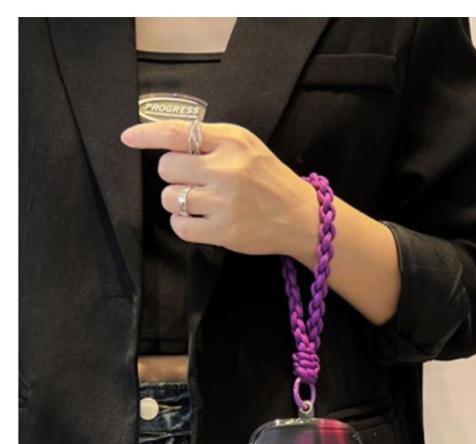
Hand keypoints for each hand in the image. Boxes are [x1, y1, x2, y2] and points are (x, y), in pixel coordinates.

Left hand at [120, 120, 317, 261]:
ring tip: (198, 202)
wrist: (300, 216)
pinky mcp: (224, 231)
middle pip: (167, 168)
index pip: (177, 133)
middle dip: (172, 174)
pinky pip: (180, 226)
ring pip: (169, 198)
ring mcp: (225, 203)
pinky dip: (182, 223)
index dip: (146, 135)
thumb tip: (162, 141)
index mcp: (231, 141)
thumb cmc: (267, 178)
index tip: (127, 138)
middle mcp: (227, 170)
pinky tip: (196, 220)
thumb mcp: (245, 145)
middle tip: (191, 180)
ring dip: (176, 200)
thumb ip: (208, 140)